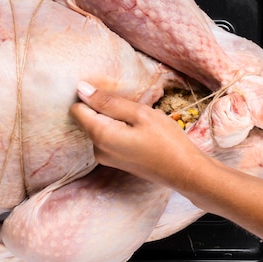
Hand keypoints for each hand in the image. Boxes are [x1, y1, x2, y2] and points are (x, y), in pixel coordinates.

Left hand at [69, 81, 204, 187]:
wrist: (185, 172)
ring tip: (140, 121)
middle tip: (133, 108)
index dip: (91, 97)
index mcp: (100, 135)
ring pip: (101, 126)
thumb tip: (80, 89)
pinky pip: (110, 137)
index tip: (114, 96)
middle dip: (106, 108)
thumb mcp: (140, 114)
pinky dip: (121, 129)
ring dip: (116, 119)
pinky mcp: (115, 160)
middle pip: (89, 118)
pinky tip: (141, 131)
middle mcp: (97, 149)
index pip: (77, 109)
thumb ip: (108, 102)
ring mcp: (106, 157)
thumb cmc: (167, 141)